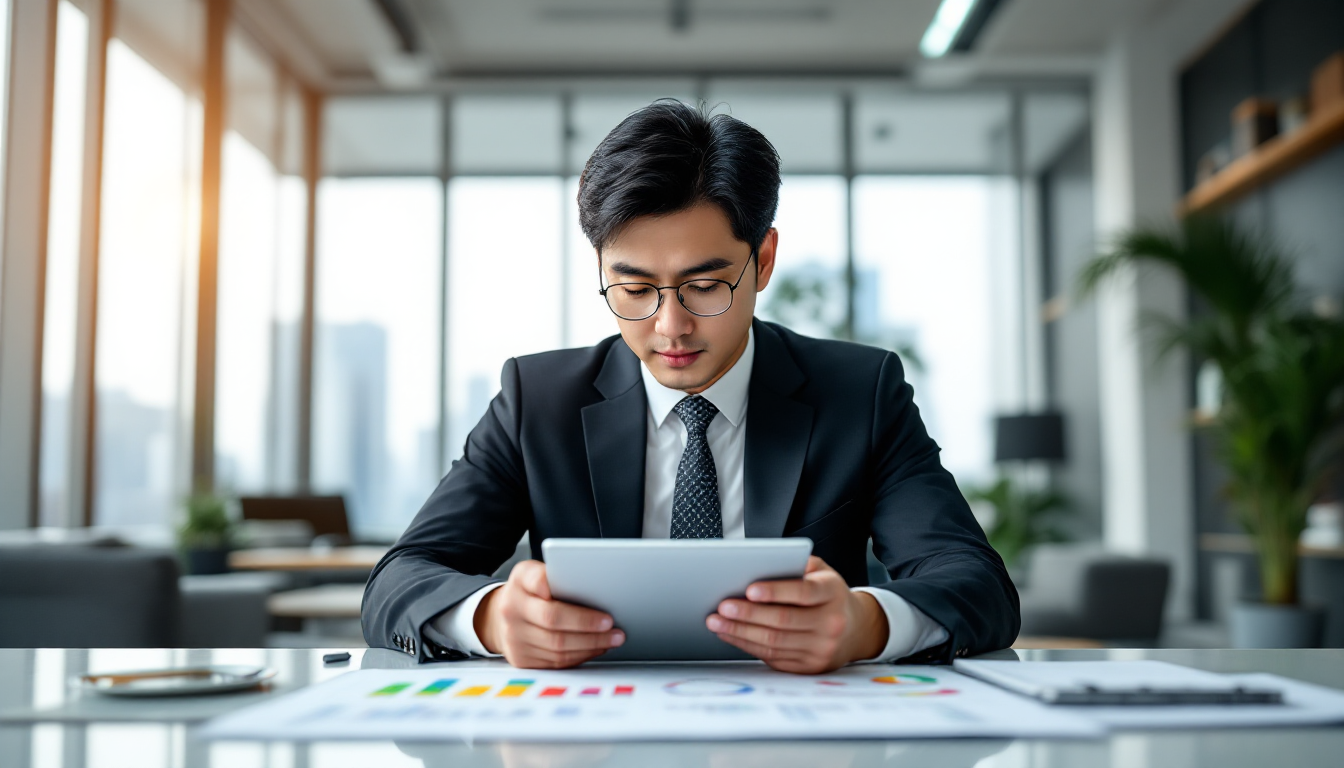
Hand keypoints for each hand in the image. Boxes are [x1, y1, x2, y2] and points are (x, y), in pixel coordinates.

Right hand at [475, 560, 624, 668]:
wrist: (500, 616)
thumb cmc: (527, 591)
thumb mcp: (532, 572)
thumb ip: (550, 574)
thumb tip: (578, 582)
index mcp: (519, 585)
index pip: (541, 585)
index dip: (562, 593)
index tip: (594, 606)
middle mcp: (512, 612)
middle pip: (553, 621)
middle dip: (587, 625)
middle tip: (611, 625)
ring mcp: (515, 639)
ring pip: (557, 647)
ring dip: (590, 644)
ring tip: (612, 638)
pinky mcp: (522, 659)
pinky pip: (556, 662)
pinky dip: (580, 656)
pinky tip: (595, 647)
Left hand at [706, 556, 887, 673]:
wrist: (856, 629)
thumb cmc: (828, 594)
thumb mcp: (821, 572)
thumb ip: (796, 565)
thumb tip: (757, 566)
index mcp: (832, 593)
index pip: (803, 592)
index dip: (775, 592)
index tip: (750, 589)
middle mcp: (831, 623)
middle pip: (783, 621)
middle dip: (748, 614)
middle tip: (722, 607)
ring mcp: (821, 649)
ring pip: (774, 642)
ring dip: (740, 633)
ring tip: (716, 622)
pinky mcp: (810, 666)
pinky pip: (773, 657)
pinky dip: (748, 646)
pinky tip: (731, 635)